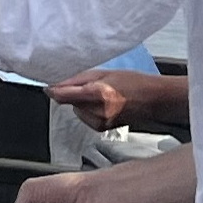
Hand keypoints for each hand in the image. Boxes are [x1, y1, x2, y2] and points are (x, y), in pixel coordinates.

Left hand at [51, 68, 189, 132]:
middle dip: (73, 94)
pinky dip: (89, 110)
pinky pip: (84, 117)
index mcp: (98, 94)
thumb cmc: (133, 82)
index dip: (53, 90)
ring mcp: (100, 122)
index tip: (49, 86)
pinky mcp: (101, 129)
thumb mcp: (103, 73)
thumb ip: (77, 80)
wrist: (154, 100)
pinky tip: (104, 105)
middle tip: (91, 86)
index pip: (64, 95)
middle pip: (69, 102)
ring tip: (101, 95)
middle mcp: (97, 111)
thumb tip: (54, 86)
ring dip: (82, 102)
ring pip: (76, 110)